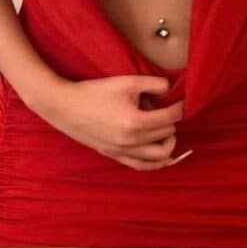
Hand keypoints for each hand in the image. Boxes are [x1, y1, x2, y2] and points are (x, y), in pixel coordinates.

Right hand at [36, 74, 191, 170]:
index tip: (181, 100)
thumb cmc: (94, 92)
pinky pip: (142, 166)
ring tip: (168, 130)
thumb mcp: (126, 82)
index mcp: (136, 122)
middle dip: (170, 120)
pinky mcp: (115, 155)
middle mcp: (132, 141)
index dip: (179, 107)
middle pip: (166, 134)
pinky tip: (164, 156)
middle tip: (164, 108)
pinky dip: (157, 163)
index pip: (170, 118)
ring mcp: (123, 151)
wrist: (65, 107)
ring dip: (169, 143)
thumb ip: (152, 84)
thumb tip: (169, 89)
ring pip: (159, 156)